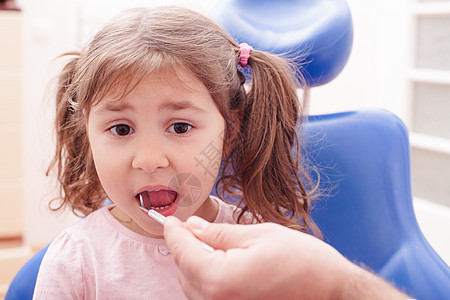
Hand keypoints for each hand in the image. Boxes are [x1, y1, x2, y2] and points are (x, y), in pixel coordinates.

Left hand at [164, 216, 408, 299]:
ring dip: (193, 261)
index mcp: (220, 279)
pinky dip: (205, 274)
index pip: (182, 252)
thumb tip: (193, 226)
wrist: (331, 291)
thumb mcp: (258, 235)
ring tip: (205, 240)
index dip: (173, 232)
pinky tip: (218, 260)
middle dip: (182, 245)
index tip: (170, 219)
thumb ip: (219, 234)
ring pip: (192, 284)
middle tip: (189, 225)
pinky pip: (207, 294)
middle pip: (183, 269)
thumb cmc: (302, 262)